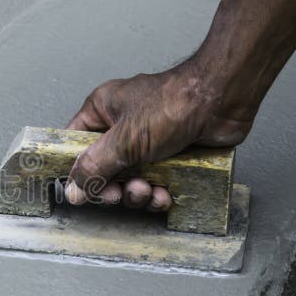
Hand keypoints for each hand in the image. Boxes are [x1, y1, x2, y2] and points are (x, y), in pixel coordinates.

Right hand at [64, 62, 251, 210]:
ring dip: (137, 194)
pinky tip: (164, 194)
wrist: (222, 101)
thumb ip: (94, 167)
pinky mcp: (170, 157)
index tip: (82, 191)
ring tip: (147, 190)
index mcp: (103, 111)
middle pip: (103, 169)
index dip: (76, 170)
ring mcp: (147, 143)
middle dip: (113, 188)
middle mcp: (122, 127)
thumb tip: (73, 188)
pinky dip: (158, 194)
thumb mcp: (124, 140)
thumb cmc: (175, 103)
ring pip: (129, 181)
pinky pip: (154, 184)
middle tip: (119, 194)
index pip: (75, 145)